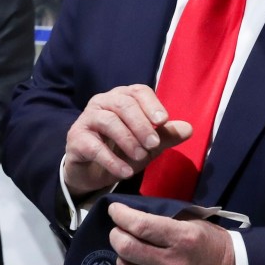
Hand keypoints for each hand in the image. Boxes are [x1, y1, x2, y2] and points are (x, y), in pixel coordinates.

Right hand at [63, 84, 191, 196]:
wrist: (91, 173)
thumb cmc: (121, 151)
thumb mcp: (148, 145)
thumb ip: (166, 136)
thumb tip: (189, 129)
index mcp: (122, 98)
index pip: (138, 91)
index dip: (151, 104)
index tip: (164, 121)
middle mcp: (103, 102)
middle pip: (123, 104)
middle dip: (141, 124)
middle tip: (154, 144)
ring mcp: (87, 118)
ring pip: (108, 121)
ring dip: (128, 140)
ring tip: (141, 158)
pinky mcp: (75, 138)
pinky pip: (93, 146)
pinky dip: (112, 160)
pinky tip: (125, 172)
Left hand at [108, 203, 235, 264]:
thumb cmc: (209, 242)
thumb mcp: (191, 222)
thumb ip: (163, 219)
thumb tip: (133, 213)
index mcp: (181, 238)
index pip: (140, 225)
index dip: (121, 215)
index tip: (114, 209)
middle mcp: (170, 263)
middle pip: (126, 247)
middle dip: (115, 233)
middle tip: (118, 228)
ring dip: (122, 252)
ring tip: (129, 246)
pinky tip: (138, 263)